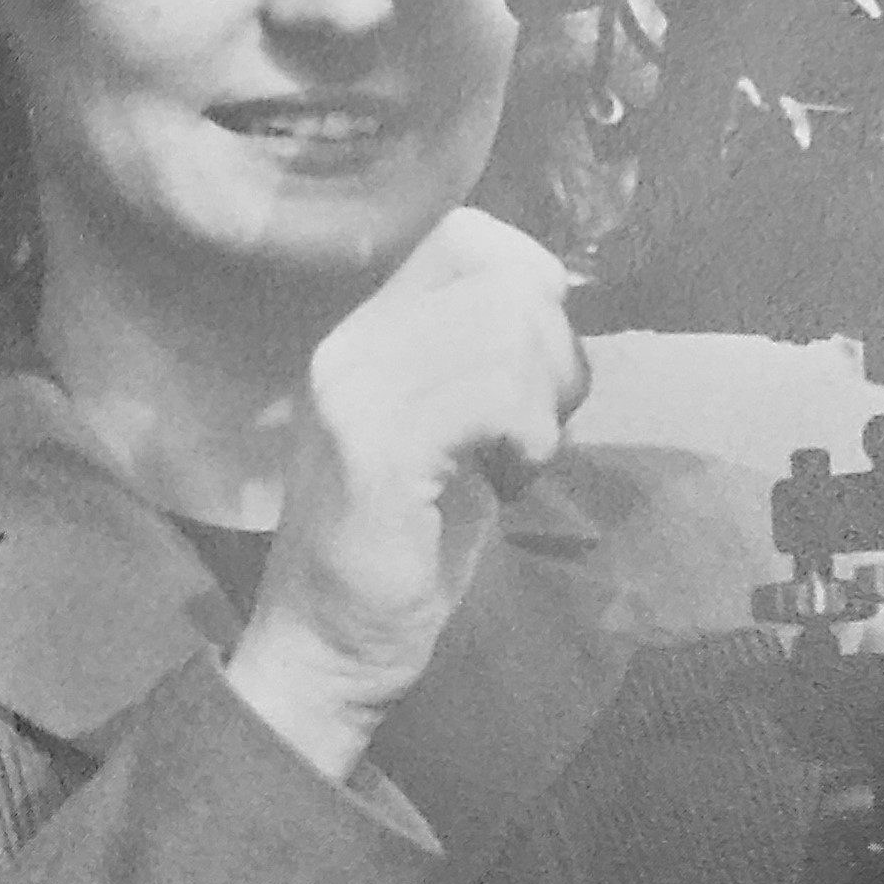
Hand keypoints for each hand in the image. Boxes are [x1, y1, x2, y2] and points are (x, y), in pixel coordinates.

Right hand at [224, 208, 588, 779]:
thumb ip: (480, 354)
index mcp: (359, 327)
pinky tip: (508, 484)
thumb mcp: (445, 428)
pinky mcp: (377, 448)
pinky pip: (494, 396)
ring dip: (543, 403)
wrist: (328, 648)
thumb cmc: (401, 547)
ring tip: (517, 461)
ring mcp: (355, 390)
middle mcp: (347, 342)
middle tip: (538, 427)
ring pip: (505, 332)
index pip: (465, 235)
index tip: (538, 366)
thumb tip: (555, 295)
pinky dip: (528, 439)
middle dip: (554, 351)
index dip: (530, 283)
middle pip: (498, 277)